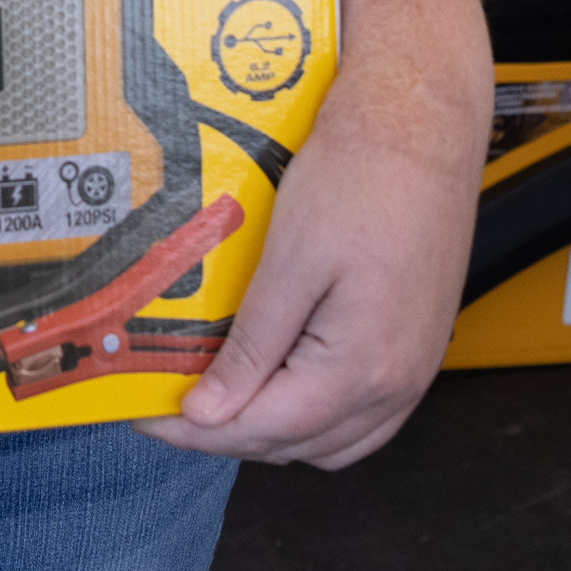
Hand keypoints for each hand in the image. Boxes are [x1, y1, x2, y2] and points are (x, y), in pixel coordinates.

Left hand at [135, 57, 485, 468]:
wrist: (421, 127)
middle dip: (227, 431)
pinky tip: (281, 384)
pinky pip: (362, 415)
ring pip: (332, 440)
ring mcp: (415, 371)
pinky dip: (315, 415)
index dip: (197, 430)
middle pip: (297, 443)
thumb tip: (211, 412)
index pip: (263, 429)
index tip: (148, 417)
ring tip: (217, 394)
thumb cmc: (361, 177)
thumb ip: (252, 347)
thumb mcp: (291, 260)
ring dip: (272, 430)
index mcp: (363, 368)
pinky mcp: (418, 348)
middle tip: (170, 400)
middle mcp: (397, 385)